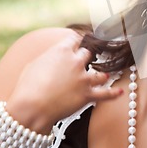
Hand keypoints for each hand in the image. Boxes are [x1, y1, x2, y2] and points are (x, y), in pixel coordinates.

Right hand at [6, 34, 122, 131]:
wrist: (31, 108)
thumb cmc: (26, 87)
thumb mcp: (33, 65)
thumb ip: (47, 58)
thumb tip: (52, 58)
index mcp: (61, 51)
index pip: (74, 39)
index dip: (77, 40)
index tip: (78, 40)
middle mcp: (75, 62)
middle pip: (87, 54)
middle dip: (86, 57)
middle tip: (87, 58)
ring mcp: (84, 78)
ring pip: (100, 72)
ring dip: (101, 74)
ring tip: (103, 74)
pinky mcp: (88, 95)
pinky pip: (106, 94)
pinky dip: (113, 94)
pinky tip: (120, 92)